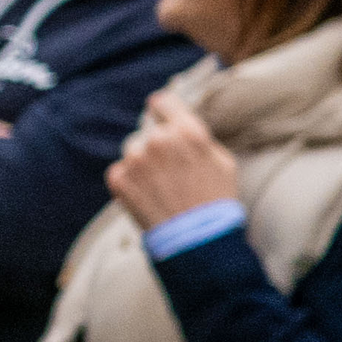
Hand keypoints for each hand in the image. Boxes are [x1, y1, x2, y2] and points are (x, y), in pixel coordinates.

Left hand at [106, 89, 238, 229]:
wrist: (198, 240)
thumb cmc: (216, 201)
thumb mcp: (222, 161)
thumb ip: (198, 137)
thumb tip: (179, 123)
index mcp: (186, 131)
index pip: (163, 102)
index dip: (163, 110)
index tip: (162, 115)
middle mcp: (158, 140)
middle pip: (148, 131)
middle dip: (157, 146)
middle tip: (170, 171)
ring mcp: (135, 159)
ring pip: (133, 150)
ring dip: (142, 163)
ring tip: (161, 187)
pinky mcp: (118, 178)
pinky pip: (121, 171)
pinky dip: (131, 181)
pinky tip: (149, 196)